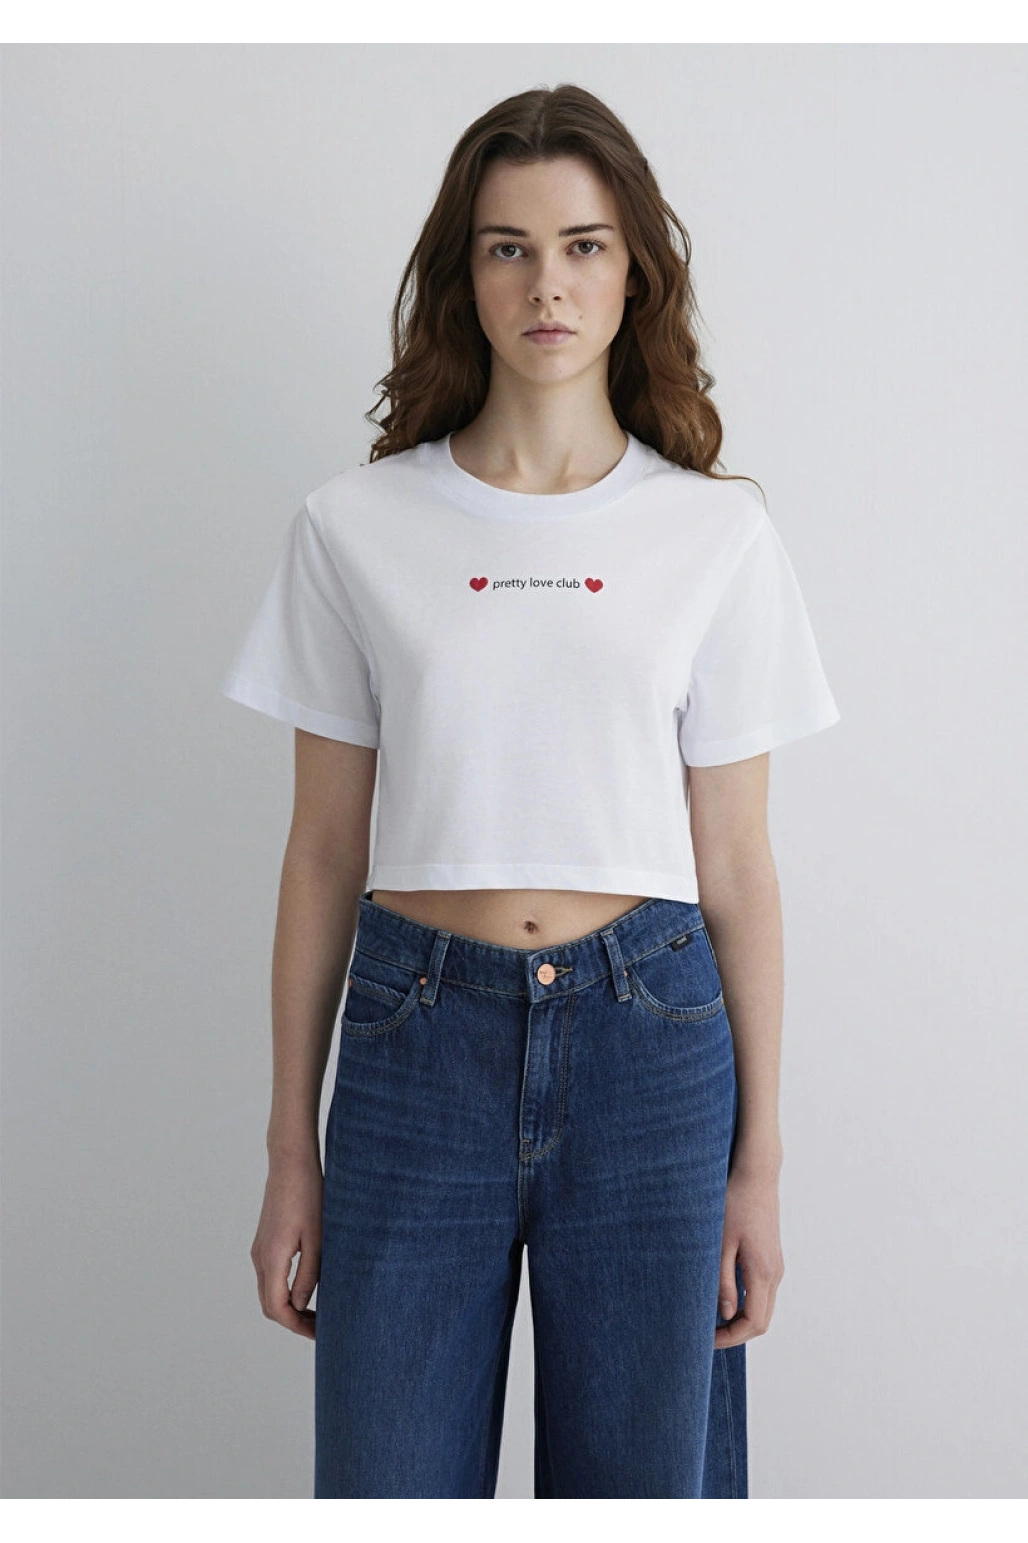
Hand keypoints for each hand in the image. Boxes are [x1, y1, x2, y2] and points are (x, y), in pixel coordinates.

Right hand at [250, 1152, 322, 1340]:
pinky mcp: (265, 1241)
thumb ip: (308, 1275)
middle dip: (294, 1321)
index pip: (278, 1309)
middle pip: (269, 1305)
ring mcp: (260, 1249)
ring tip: (318, 1311)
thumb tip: (301, 1306)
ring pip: (268, 1291)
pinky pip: (270, 1276)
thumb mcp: (317, 1238)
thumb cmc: (308, 1195)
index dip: (298, 1326)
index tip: (321, 1333)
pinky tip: (307, 1287)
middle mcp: (260, 1257)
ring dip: (289, 1307)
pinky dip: (285, 1291)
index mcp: (272, 1259)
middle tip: (322, 1327)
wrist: (290, 1162)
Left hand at [714, 1163, 783, 1348]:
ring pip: (763, 1307)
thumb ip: (723, 1281)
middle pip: (762, 1321)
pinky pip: (762, 1292)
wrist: (756, 1173)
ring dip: (741, 1319)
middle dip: (736, 1334)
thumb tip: (727, 1316)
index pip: (754, 1323)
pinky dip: (746, 1303)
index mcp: (762, 1272)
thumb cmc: (735, 1202)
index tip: (706, 1339)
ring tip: (710, 1317)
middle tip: (706, 1334)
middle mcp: (775, 1273)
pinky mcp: (771, 1257)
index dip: (731, 1337)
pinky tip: (723, 1296)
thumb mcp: (720, 1242)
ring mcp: (775, 1265)